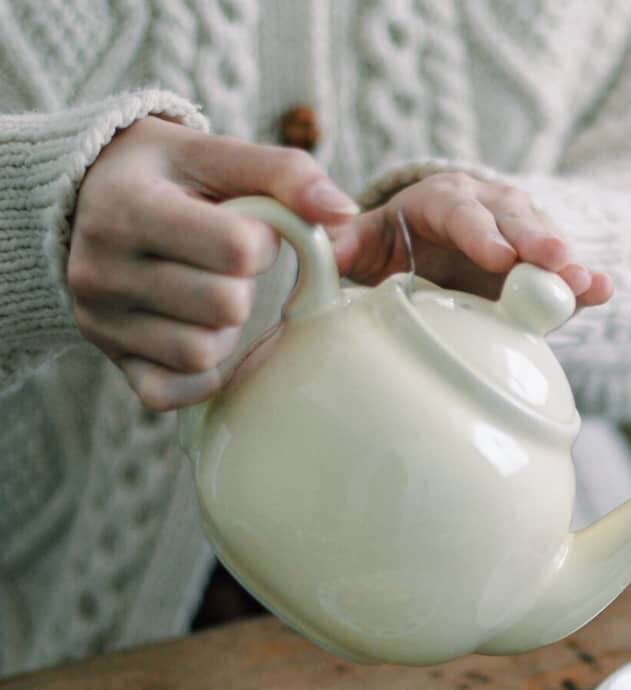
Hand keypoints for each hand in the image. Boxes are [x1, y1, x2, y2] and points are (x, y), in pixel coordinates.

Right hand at [68, 116, 358, 409]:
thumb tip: (342, 211)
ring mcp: (100, 320)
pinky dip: (200, 373)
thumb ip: (285, 173)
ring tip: (210, 297)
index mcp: (128, 206)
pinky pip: (172, 393)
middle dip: (245, 287)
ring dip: (225, 331)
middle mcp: (100, 268)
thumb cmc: (168, 176)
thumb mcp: (215, 155)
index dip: (262, 242)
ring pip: (202, 354)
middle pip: (225, 307)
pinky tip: (199, 334)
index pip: (237, 249)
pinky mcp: (111, 360)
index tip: (246, 230)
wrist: (86, 196)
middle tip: (227, 269)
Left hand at [330, 172, 612, 307]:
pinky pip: (565, 273)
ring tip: (585, 283)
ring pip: (546, 243)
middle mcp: (487, 210)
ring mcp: (520, 237)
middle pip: (513, 221)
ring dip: (567, 264)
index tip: (497, 257)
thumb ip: (346, 246)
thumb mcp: (367, 243)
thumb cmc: (396, 247)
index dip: (480, 232)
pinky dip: (585, 283)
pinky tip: (605, 291)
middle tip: (557, 263)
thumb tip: (322, 249)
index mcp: (441, 201)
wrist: (433, 252)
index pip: (459, 210)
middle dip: (537, 241)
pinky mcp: (540, 268)